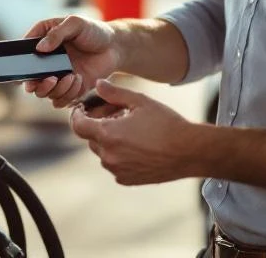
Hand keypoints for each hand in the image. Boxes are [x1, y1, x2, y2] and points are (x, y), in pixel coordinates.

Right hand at [23, 16, 120, 107]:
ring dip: (56, 89)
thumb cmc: (94, 31)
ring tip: (71, 76)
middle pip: (29, 81)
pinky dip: (68, 94)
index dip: (20, 65)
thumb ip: (57, 33)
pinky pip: (60, 100)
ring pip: (44, 94)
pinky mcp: (69, 89)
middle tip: (51, 79)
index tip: (26, 70)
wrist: (116, 47)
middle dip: (37, 84)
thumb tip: (39, 48)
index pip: (22, 55)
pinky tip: (79, 80)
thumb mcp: (75, 23)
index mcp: (42, 42)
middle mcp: (46, 62)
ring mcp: (57, 77)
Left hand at [70, 79, 195, 184]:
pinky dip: (119, 155)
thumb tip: (98, 85)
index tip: (82, 109)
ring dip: (109, 141)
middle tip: (116, 114)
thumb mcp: (140, 101)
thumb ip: (115, 93)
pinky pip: (114, 165)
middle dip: (98, 126)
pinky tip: (138, 146)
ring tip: (131, 130)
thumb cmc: (166, 123)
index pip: (78, 125)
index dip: (77, 115)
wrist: (188, 152)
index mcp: (108, 134)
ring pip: (103, 152)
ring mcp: (117, 170)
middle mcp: (108, 155)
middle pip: (91, 138)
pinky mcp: (126, 180)